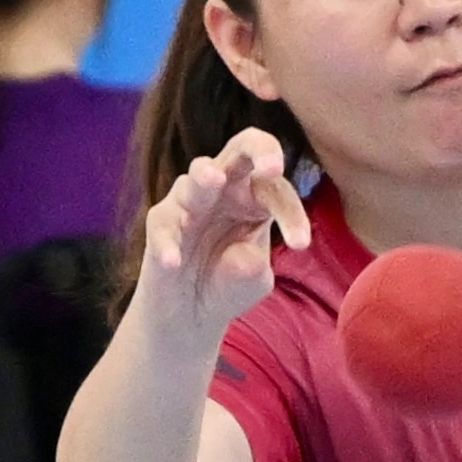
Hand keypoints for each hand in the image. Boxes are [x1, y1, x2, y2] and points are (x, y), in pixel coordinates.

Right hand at [137, 128, 306, 340]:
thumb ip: (253, 266)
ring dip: (206, 175)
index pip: (276, 188)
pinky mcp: (161, 222)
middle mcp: (224, 186)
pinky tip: (174, 262)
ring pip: (198, 175)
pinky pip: (163, 223)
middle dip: (259, 149)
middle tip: (272, 168)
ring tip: (215, 180)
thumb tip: (243, 257)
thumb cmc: (227, 282)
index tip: (300, 243)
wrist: (189, 312)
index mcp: (255, 194)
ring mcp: (190, 199)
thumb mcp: (252, 279)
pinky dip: (168, 241)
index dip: (290, 212)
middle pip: (242, 148)